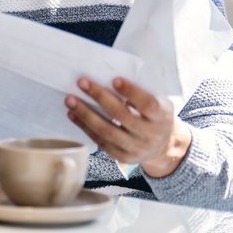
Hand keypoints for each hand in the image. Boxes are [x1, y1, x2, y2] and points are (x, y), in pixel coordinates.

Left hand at [64, 77, 191, 177]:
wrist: (162, 146)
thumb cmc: (155, 116)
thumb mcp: (158, 103)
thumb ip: (141, 93)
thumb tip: (108, 76)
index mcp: (161, 117)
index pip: (147, 104)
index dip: (131, 92)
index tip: (114, 79)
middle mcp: (150, 135)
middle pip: (121, 115)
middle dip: (99, 97)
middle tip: (82, 82)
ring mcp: (135, 148)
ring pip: (106, 130)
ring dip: (85, 113)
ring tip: (70, 99)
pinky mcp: (121, 156)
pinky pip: (100, 141)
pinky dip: (84, 126)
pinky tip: (73, 114)